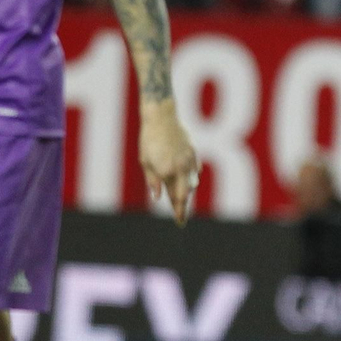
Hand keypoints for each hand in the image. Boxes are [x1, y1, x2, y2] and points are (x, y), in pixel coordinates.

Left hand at [140, 101, 198, 225]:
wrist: (161, 116)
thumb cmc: (149, 139)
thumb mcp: (145, 161)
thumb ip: (153, 181)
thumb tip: (158, 197)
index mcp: (167, 172)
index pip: (175, 198)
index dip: (179, 212)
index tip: (180, 223)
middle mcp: (181, 168)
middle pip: (186, 194)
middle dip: (183, 206)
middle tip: (180, 216)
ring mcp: (190, 160)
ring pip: (192, 182)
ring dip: (187, 192)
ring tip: (181, 199)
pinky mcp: (193, 152)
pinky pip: (195, 170)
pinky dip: (191, 177)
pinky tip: (188, 179)